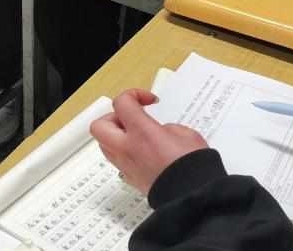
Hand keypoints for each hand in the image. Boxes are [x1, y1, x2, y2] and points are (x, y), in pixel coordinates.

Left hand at [90, 89, 208, 194]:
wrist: (192, 196)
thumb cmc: (192, 167)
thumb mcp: (185, 134)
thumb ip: (167, 127)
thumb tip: (160, 131)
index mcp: (142, 132)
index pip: (122, 103)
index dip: (134, 95)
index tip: (148, 101)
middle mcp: (128, 149)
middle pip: (100, 125)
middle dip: (114, 116)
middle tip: (132, 117)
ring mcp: (126, 166)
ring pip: (104, 144)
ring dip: (116, 134)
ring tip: (135, 133)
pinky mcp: (131, 179)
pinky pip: (117, 160)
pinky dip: (124, 151)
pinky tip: (142, 150)